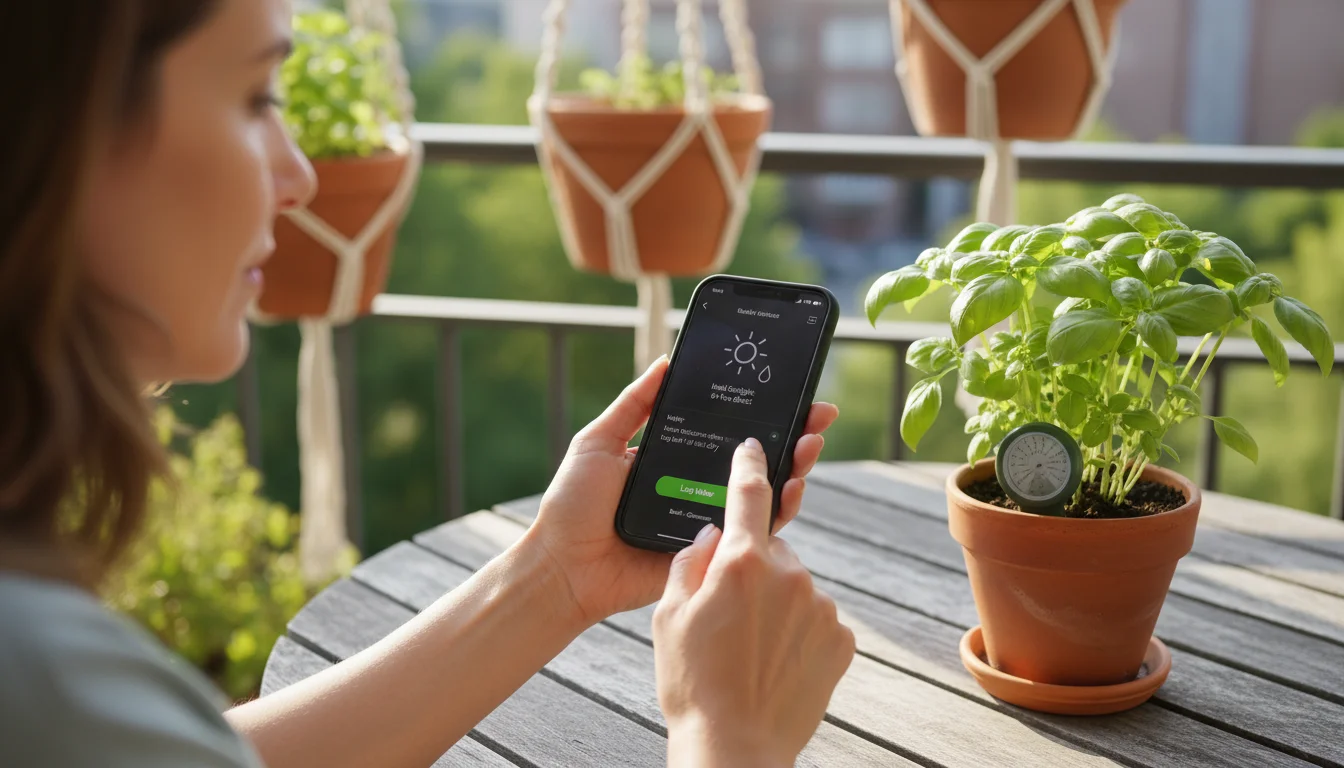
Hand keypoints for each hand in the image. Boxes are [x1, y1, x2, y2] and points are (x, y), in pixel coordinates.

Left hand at [524, 355, 838, 625]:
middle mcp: (696, 486)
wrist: (562, 566)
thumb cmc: (572, 506)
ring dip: (795, 467)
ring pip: (763, 492)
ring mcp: (706, 519)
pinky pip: (752, 531)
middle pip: (755, 458)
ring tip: (810, 444)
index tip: (790, 389)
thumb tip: (666, 361)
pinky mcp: (712, 552)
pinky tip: (794, 487)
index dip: (760, 411)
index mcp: (675, 458)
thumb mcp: (599, 442)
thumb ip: (634, 405)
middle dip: (793, 434)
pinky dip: (780, 510)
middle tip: (818, 414)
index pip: (726, 430)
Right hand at [653, 438, 855, 766]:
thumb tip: (712, 534)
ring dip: (776, 602)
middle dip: (752, 568)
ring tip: (749, 648)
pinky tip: (774, 662)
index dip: (750, 466)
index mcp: (741, 561)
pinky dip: (798, 631)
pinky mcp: (841, 637)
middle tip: (727, 612)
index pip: (749, 495)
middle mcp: (789, 573)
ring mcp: (820, 605)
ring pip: (794, 585)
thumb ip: (690, 562)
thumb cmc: (692, 684)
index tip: (755, 447)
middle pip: (770, 550)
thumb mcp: (667, 617)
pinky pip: (815, 618)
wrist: (735, 747)